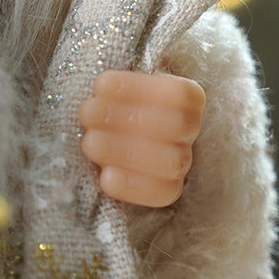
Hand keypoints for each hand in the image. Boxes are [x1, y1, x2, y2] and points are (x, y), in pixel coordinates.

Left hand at [79, 70, 204, 207]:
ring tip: (90, 142)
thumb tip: (99, 87)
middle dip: (126, 119)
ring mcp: (184, 161)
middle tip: (88, 114)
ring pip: (170, 162)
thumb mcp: (121, 88)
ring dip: (125, 152)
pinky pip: (161, 192)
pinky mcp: (170, 189)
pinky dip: (133, 186)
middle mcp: (191, 129)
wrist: (118, 135)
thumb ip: (115, 86)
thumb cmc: (118, 104)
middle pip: (175, 126)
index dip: (138, 88)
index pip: (178, 93)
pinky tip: (106, 178)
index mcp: (189, 97)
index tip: (100, 86)